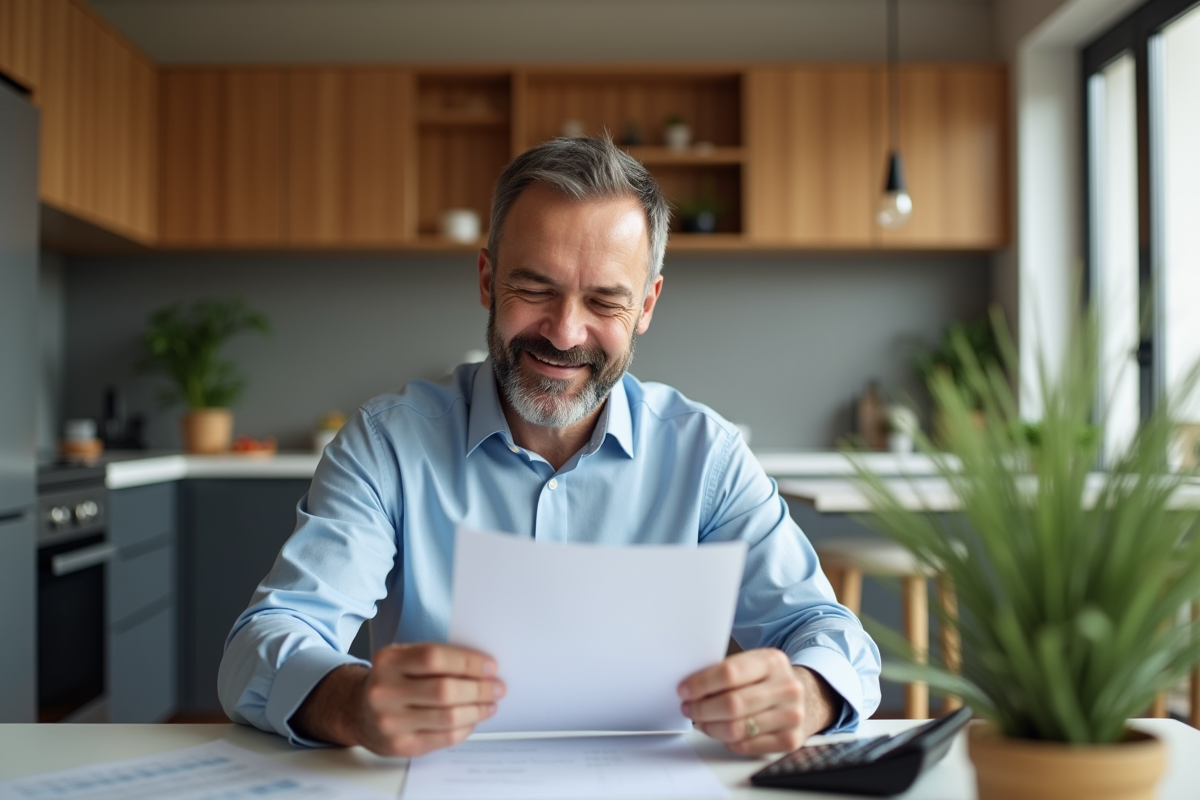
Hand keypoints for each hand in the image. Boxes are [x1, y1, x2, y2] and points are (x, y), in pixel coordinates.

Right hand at [292, 643, 504, 756]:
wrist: (357, 711)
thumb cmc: (391, 680)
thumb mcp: (403, 658)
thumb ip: (435, 658)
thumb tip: (482, 667)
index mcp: (387, 661)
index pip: (434, 658)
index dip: (467, 662)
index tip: (490, 666)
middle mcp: (384, 691)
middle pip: (444, 690)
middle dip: (478, 689)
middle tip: (497, 687)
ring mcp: (390, 722)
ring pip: (447, 717)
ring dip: (477, 710)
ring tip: (490, 704)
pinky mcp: (399, 746)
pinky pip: (444, 738)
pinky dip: (465, 728)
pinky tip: (473, 719)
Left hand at [678, 649, 837, 754]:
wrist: (806, 698)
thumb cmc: (769, 680)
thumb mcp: (753, 664)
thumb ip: (727, 671)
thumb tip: (689, 686)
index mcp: (772, 661)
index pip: (730, 673)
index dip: (701, 684)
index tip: (684, 690)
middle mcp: (786, 687)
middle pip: (731, 704)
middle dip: (701, 708)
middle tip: (688, 708)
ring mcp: (791, 715)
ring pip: (736, 729)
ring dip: (710, 727)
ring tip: (701, 720)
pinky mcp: (790, 740)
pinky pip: (745, 745)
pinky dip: (726, 741)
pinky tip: (721, 731)